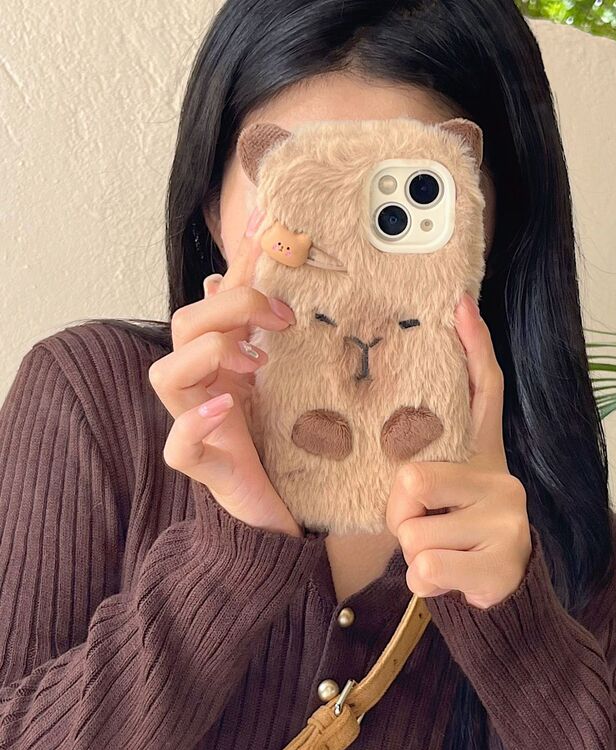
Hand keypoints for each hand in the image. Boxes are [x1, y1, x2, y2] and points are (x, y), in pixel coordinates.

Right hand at [149, 207, 302, 534]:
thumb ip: (282, 336)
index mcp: (224, 358)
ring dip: (208, 355)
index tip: (265, 220)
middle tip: (282, 319)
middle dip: (230, 308)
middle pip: (185, 324)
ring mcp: (198, 423)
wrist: (284, 507)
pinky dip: (194, 425)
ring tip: (255, 362)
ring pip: (165, 375)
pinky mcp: (204, 465)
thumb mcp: (293, 379)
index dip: (238, 259)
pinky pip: (177, 446)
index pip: (218, 297)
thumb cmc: (285, 440)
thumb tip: (272, 284)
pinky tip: (226, 407)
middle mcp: (204, 384)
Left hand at [385, 292, 532, 608]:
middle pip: (411, 480)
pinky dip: (425, 581)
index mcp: (486, 453)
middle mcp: (504, 479)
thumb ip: (428, 457)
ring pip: (413, 533)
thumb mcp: (447, 491)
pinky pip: (426, 568)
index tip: (459, 302)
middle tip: (425, 523)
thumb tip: (424, 410)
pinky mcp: (502, 565)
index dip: (472, 346)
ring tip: (442, 552)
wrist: (499, 588)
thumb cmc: (459, 529)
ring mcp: (508, 522)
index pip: (484, 390)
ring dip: (413, 551)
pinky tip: (449, 577)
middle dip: (400, 513)